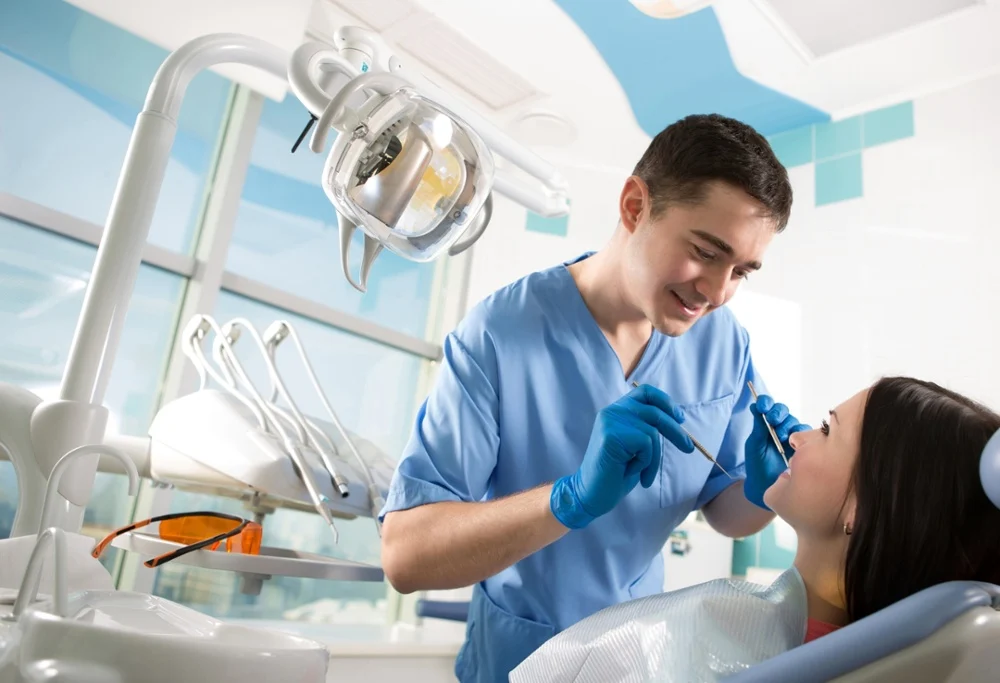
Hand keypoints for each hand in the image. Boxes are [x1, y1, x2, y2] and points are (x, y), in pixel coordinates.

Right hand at [550, 384, 693, 528]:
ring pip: (652, 432)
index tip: (680, 418)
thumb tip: (677, 420)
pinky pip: (646, 445)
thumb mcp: (635, 446)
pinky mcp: (611, 435)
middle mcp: (612, 411)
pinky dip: (645, 463)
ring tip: (642, 474)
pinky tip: (630, 472)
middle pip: (655, 412)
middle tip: (688, 449)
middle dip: (675, 432)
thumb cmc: (616, 473)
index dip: (665, 402)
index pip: (645, 392)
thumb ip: (647, 428)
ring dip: (653, 459)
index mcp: (617, 411)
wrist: (591, 494)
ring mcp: (610, 421)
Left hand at [744, 394, 809, 509]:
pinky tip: (794, 440)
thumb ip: (757, 427)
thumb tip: (754, 406)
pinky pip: (806, 433)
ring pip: (794, 421)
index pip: (767, 406)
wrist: (766, 486)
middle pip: (782, 411)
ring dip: (787, 425)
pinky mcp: (803, 444)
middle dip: (777, 413)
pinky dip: (801, 433)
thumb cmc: (757, 464)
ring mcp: (792, 435)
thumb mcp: (754, 444)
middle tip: (772, 420)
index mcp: (765, 424)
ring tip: (781, 436)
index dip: (766, 403)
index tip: (762, 406)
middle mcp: (779, 427)